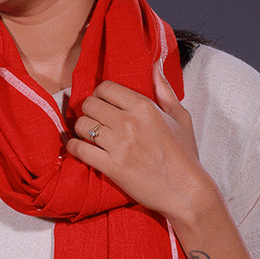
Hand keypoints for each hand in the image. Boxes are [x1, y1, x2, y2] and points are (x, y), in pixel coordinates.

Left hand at [66, 64, 217, 225]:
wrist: (186, 191)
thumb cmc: (185, 155)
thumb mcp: (181, 117)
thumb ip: (165, 91)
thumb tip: (155, 67)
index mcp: (144, 107)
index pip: (105, 88)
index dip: (100, 94)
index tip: (103, 104)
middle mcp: (129, 122)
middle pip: (89, 104)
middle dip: (88, 111)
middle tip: (94, 120)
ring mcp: (118, 145)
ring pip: (82, 125)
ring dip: (81, 129)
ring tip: (88, 135)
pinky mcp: (111, 166)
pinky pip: (79, 150)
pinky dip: (74, 147)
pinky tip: (77, 148)